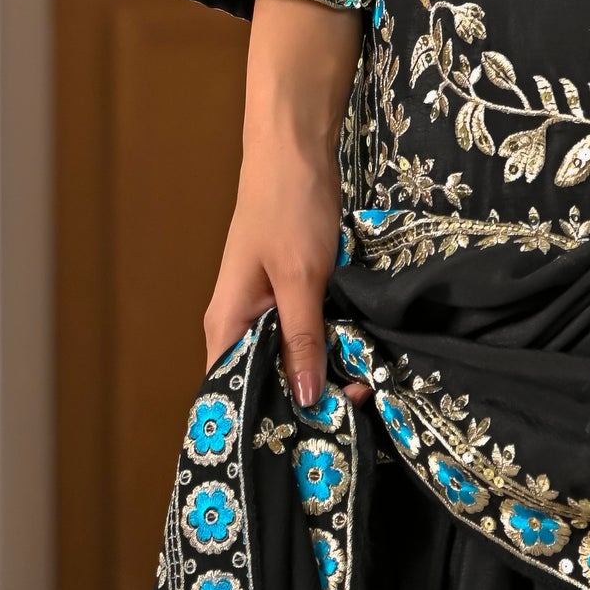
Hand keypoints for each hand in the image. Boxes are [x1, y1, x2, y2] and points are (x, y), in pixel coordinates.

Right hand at [204, 0, 367, 407]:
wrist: (296, 146)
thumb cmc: (288, 206)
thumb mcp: (301, 277)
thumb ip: (303, 339)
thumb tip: (306, 400)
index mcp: (226, 327)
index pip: (234, 397)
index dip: (269, 424)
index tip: (312, 443)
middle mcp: (239, 325)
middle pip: (265, 382)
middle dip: (305, 401)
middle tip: (354, 414)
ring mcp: (264, 307)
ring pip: (289, 358)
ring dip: (322, 372)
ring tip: (364, 390)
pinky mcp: (290, 291)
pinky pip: (305, 332)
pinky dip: (328, 343)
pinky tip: (357, 356)